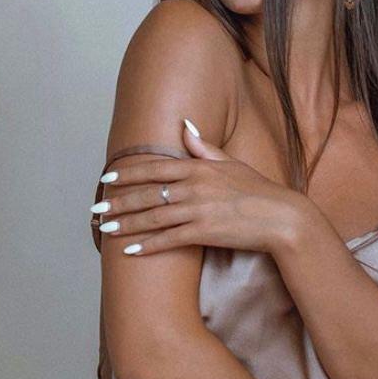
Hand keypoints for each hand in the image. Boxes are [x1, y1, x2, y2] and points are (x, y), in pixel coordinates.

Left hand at [91, 118, 302, 255]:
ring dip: (126, 225)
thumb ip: (204, 148)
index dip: (128, 174)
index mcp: (198, 168)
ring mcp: (197, 210)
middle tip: (96, 211)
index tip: (107, 179)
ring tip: (106, 230)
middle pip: (147, 194)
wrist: (280, 216)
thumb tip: (186, 127)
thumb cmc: (257, 189)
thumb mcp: (231, 163)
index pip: (154, 168)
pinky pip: (168, 240)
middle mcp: (193, 186)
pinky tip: (130, 251)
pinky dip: (148, 246)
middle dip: (118, 202)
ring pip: (153, 218)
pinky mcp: (203, 232)